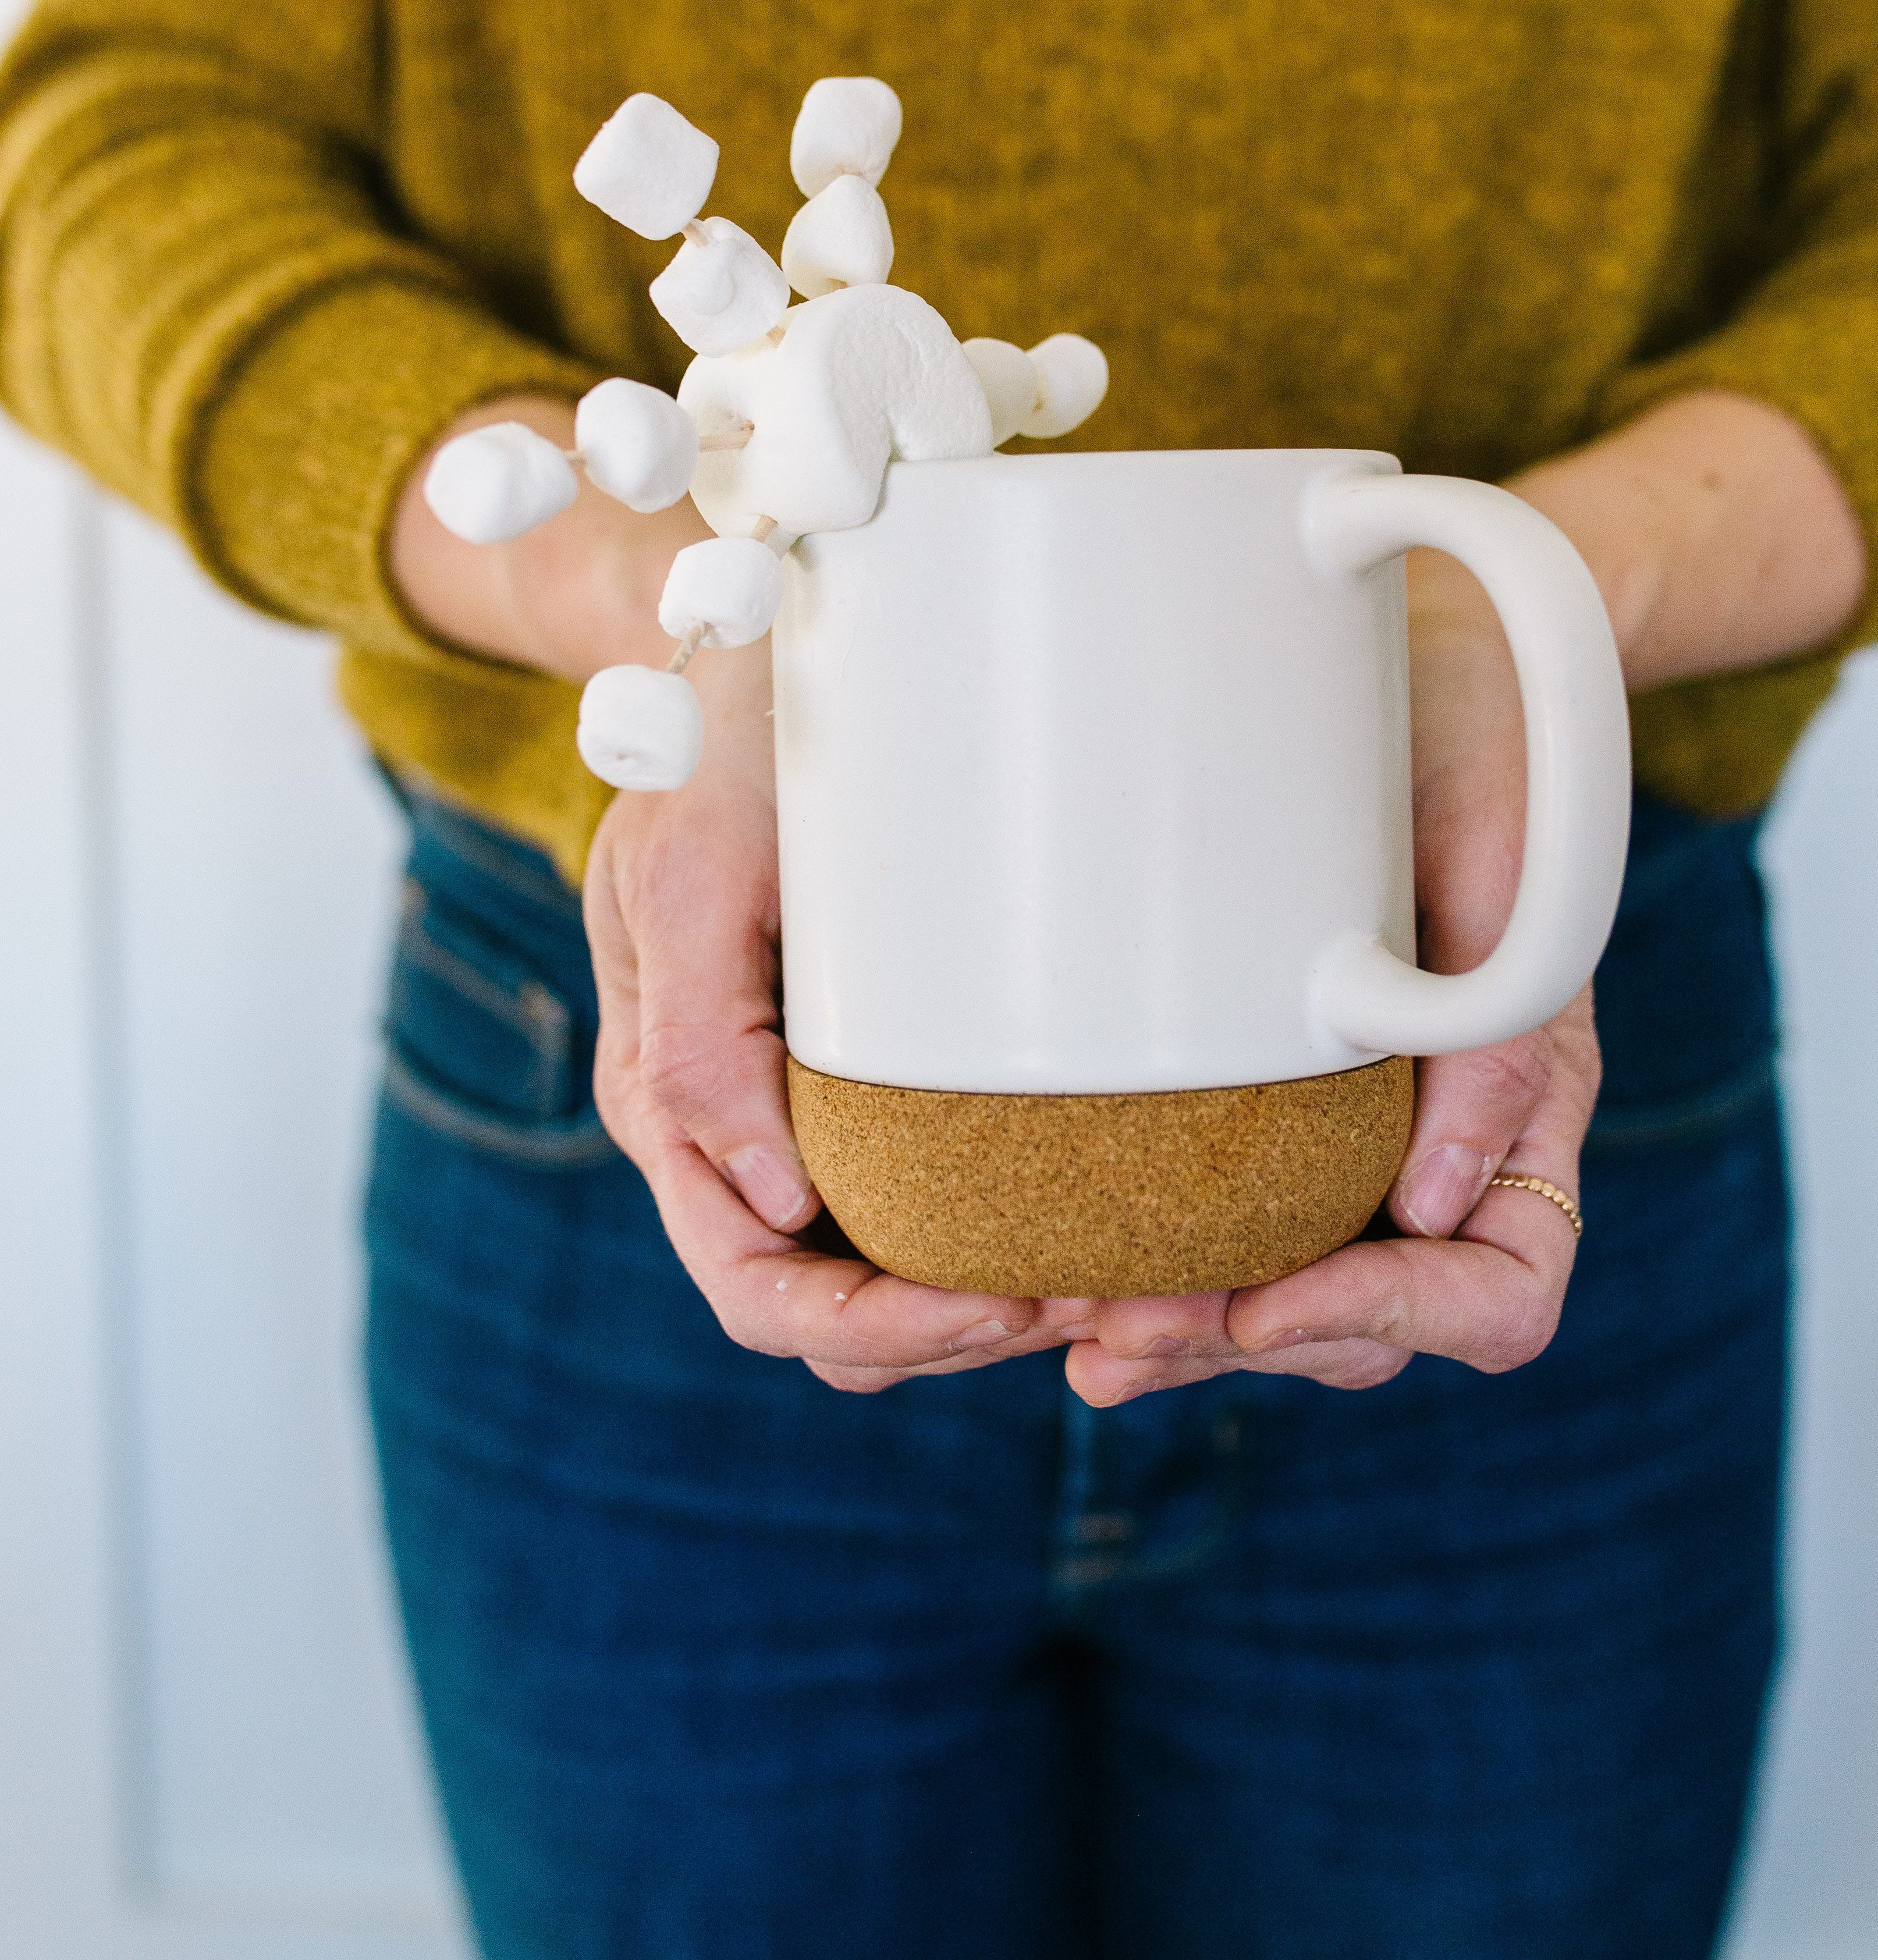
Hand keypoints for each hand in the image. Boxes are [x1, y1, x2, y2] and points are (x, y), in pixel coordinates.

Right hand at [392, 389, 1093, 1386]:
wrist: (744, 624)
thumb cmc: (721, 734)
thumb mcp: (694, 859)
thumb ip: (699, 1034)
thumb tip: (773, 1204)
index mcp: (671, 1098)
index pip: (765, 1291)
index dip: (884, 1329)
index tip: (1013, 1309)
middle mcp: (732, 1122)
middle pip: (834, 1314)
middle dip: (959, 1335)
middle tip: (1107, 1303)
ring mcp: (797, 1097)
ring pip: (884, 1272)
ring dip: (994, 1302)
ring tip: (1124, 1273)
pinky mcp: (866, 1057)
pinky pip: (925, 1191)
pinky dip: (1002, 1231)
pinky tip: (1101, 1209)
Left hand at [1067, 390, 1866, 1404]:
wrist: (1431, 648)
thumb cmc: (1477, 728)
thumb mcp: (1506, 847)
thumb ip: (1502, 1025)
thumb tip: (1432, 1200)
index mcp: (1523, 1107)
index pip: (1501, 1293)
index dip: (1393, 1319)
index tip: (1271, 1296)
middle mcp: (1443, 1146)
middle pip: (1370, 1331)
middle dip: (1243, 1345)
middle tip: (1111, 1339)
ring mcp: (1355, 1134)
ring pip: (1286, 1301)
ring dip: (1186, 1331)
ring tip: (1073, 1330)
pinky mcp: (1270, 1099)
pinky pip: (1227, 1223)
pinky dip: (1157, 1266)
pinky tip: (1062, 1276)